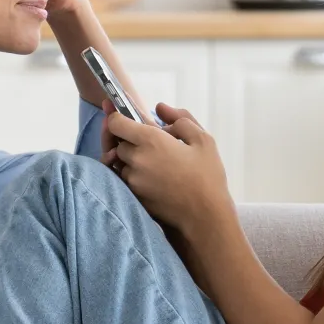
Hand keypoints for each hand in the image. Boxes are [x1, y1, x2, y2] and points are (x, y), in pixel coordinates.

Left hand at [105, 103, 234, 234]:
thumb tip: (159, 107)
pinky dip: (131, 175)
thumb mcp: (202, 140)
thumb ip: (180, 118)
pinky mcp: (133, 196)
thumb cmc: (207, 175)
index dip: (116, 117)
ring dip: (129, 159)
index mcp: (150, 140)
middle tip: (147, 142)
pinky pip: (124, 180)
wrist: (205, 216)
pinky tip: (150, 176)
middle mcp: (136, 159)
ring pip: (120, 163)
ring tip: (152, 161)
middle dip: (128, 140)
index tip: (122, 116)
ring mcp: (132, 180)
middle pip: (117, 143)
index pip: (116, 123)